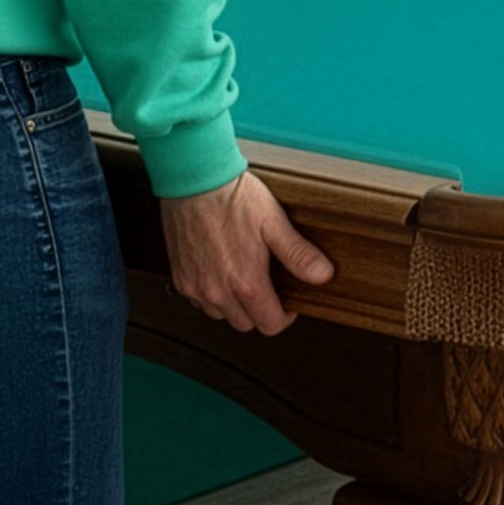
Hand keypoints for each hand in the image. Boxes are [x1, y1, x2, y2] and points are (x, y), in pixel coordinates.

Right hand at [162, 171, 334, 333]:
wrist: (194, 180)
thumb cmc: (233, 196)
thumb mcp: (274, 222)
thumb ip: (298, 254)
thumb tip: (323, 275)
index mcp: (245, 283)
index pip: (270, 324)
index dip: (284, 316)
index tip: (288, 301)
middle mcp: (218, 292)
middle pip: (245, 324)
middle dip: (259, 310)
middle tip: (266, 284)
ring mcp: (195, 287)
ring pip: (221, 315)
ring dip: (234, 305)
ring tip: (242, 276)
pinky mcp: (180, 278)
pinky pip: (199, 301)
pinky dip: (211, 294)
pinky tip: (219, 270)